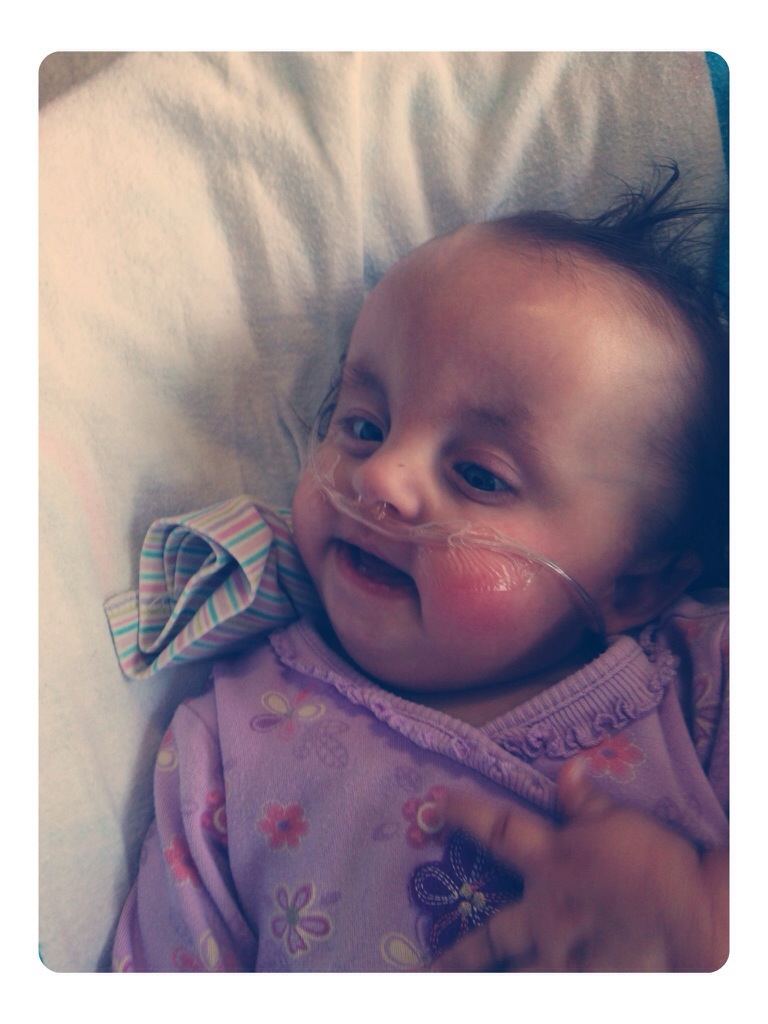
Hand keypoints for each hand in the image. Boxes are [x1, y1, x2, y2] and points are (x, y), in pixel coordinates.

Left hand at [430, 761, 727, 971]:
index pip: (498, 830)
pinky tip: (519, 995)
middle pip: (492, 937)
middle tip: (427, 968)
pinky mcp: (585, 983)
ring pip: (515, 977)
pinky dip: (535, 992)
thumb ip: (587, 800)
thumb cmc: (657, 865)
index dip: (466, 814)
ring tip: (451, 989)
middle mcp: (546, 916)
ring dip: (483, 983)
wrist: (696, 924)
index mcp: (550, 864)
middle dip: (458, 953)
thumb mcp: (621, 821)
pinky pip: (549, 990)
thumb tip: (568, 764)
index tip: (438, 805)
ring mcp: (563, 959)